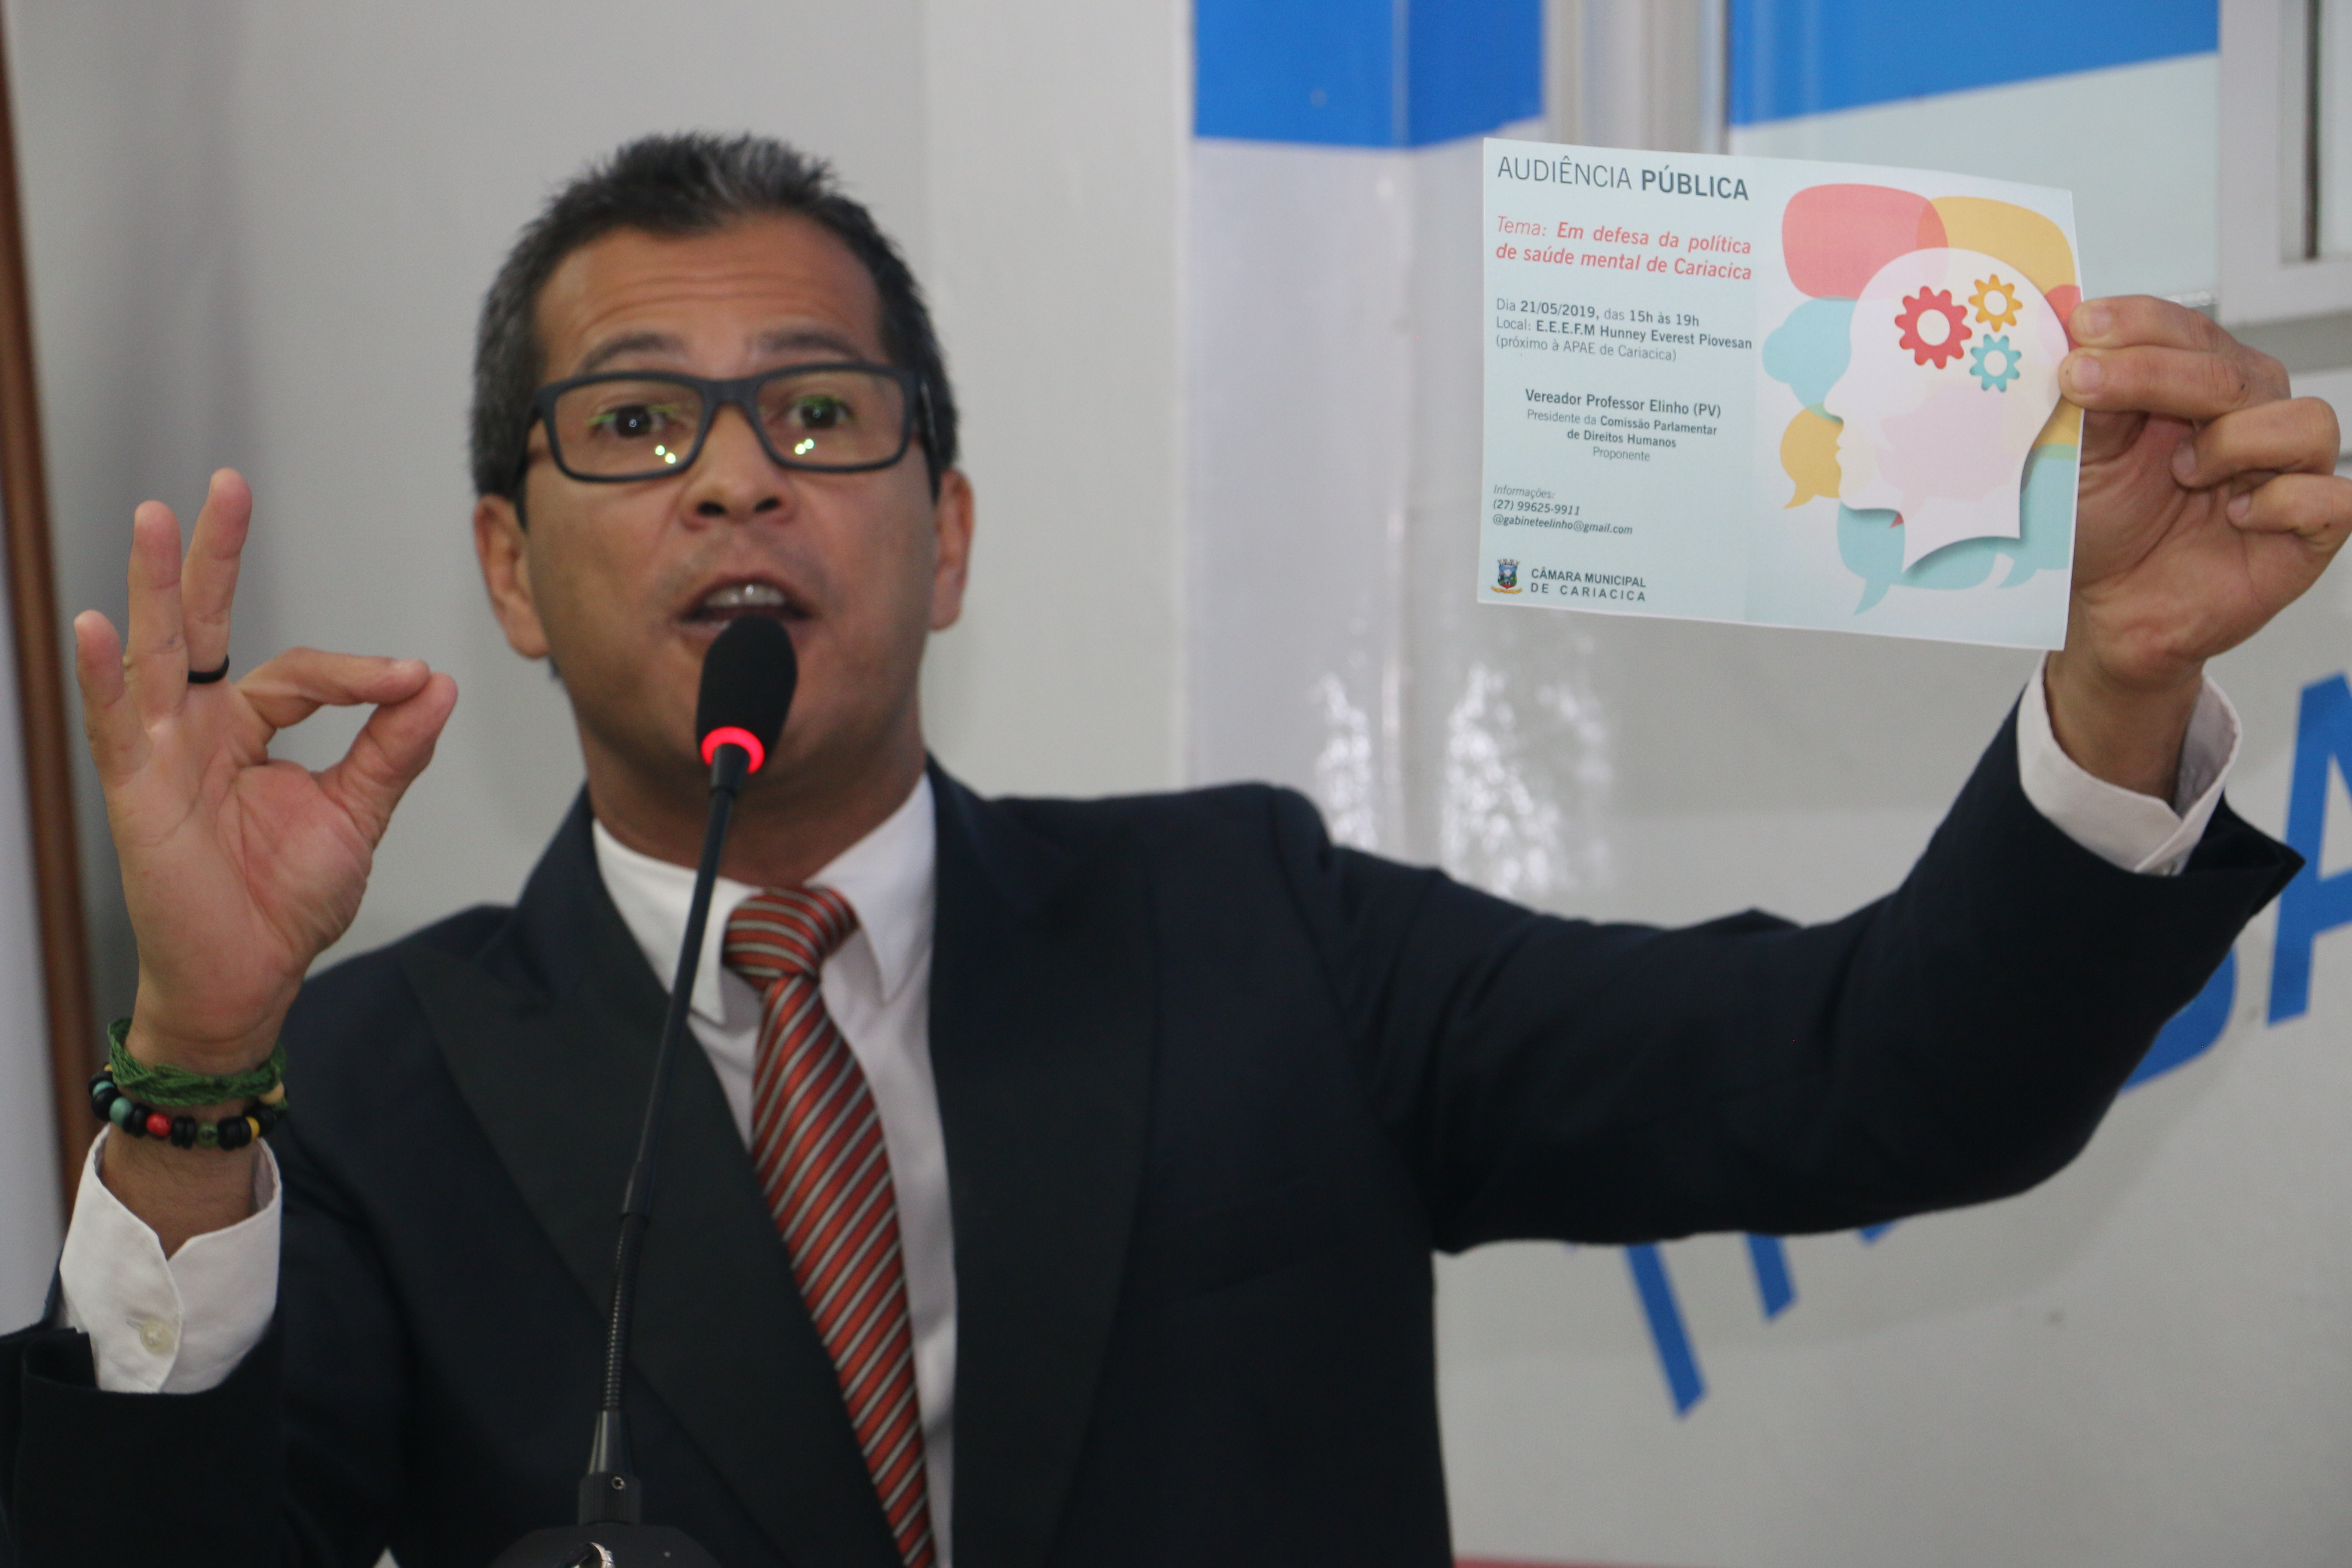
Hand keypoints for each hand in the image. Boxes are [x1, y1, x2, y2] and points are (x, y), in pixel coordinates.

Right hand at [75, 469, 457, 1074]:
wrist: (253, 974)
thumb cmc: (285, 899)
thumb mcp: (356, 813)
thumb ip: (391, 748)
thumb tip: (435, 684)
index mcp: (249, 727)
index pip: (303, 672)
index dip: (360, 674)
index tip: (411, 681)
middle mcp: (199, 727)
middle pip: (202, 625)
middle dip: (212, 556)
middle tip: (226, 486)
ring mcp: (160, 754)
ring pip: (156, 653)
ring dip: (155, 585)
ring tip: (156, 517)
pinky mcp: (135, 791)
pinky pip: (114, 724)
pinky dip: (102, 676)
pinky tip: (94, 625)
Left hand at [2046, 298, 2351, 794]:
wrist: (2109, 609)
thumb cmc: (2103, 524)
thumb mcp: (2080, 457)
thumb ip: (2089, 402)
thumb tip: (2077, 342)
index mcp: (2199, 386)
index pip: (2187, 330)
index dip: (2137, 324)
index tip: (2082, 328)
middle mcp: (2251, 415)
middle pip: (2233, 370)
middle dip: (2153, 371)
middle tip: (2082, 383)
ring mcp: (2286, 471)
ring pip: (2303, 422)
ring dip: (2233, 441)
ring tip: (2182, 473)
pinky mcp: (2309, 531)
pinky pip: (2331, 498)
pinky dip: (2283, 502)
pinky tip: (2236, 514)